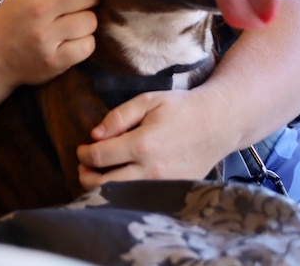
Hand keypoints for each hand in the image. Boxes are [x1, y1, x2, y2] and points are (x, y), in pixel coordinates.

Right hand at [0, 0, 97, 86]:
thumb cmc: (13, 20)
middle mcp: (40, 10)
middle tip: (81, 6)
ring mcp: (47, 37)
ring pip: (91, 21)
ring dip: (87, 24)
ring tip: (73, 27)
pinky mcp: (54, 61)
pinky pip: (88, 46)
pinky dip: (84, 45)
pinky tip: (71, 44)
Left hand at [75, 88, 232, 188]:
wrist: (218, 123)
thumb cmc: (180, 108)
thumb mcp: (147, 101)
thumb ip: (118, 117)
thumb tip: (95, 135)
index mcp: (143, 144)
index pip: (100, 156)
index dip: (84, 154)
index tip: (81, 149)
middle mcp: (153, 169)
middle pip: (105, 184)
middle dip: (86, 175)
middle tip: (83, 165)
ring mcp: (165, 184)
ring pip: (121, 195)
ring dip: (102, 187)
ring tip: (97, 174)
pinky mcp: (175, 191)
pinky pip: (142, 197)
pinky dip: (124, 192)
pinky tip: (119, 181)